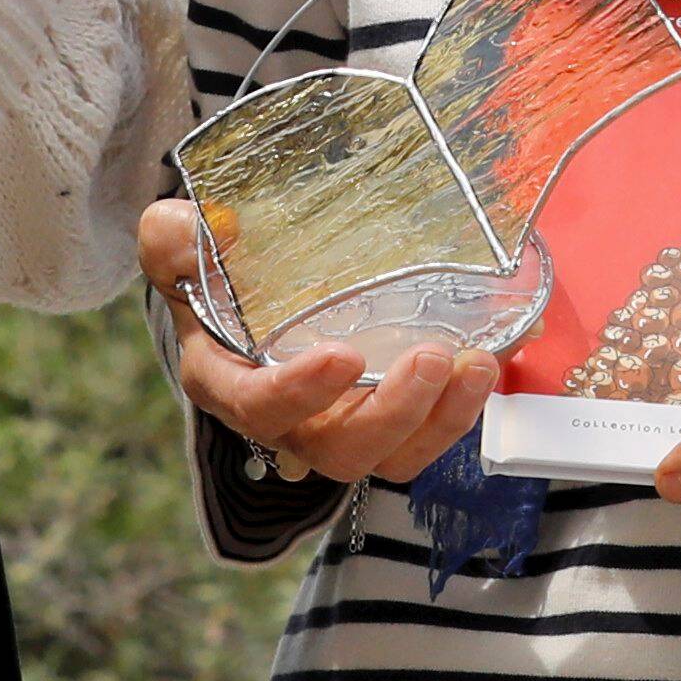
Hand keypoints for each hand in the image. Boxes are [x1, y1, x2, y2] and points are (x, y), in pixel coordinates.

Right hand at [136, 199, 495, 490]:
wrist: (246, 291)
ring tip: (478, 363)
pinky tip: (505, 345)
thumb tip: (200, 227)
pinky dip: (469, 397)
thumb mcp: (180, 249)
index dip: (298, 393)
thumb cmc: (213, 275)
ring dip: (443, 418)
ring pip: (395, 453)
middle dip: (391, 413)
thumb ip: (175, 238)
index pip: (259, 407)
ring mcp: (345, 422)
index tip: (341, 356)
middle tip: (431, 356)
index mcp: (231, 383)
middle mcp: (290, 420)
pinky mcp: (389, 413)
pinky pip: (432, 427)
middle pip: (341, 450)